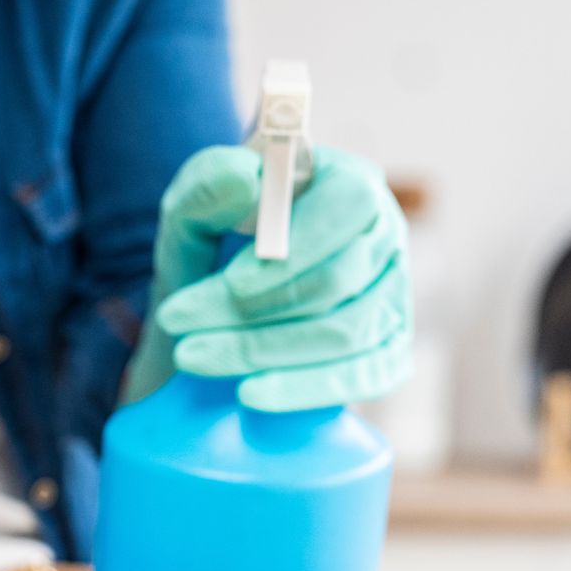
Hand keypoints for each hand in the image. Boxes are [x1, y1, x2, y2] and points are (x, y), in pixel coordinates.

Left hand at [132, 144, 413, 411]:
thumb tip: (244, 178)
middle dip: (252, 308)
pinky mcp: (388, 355)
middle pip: (339, 278)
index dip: (298, 245)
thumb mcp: (190, 213)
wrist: (211, 318)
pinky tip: (247, 393)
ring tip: (190, 355)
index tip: (233, 282)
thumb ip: (205, 188)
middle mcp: (382, 238)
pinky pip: (362, 378)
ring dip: (260, 348)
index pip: (350, 203)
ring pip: (343, 333)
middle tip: (178, 322)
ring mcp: (392, 299)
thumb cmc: (211, 250)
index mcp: (346, 184)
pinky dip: (303, 389)